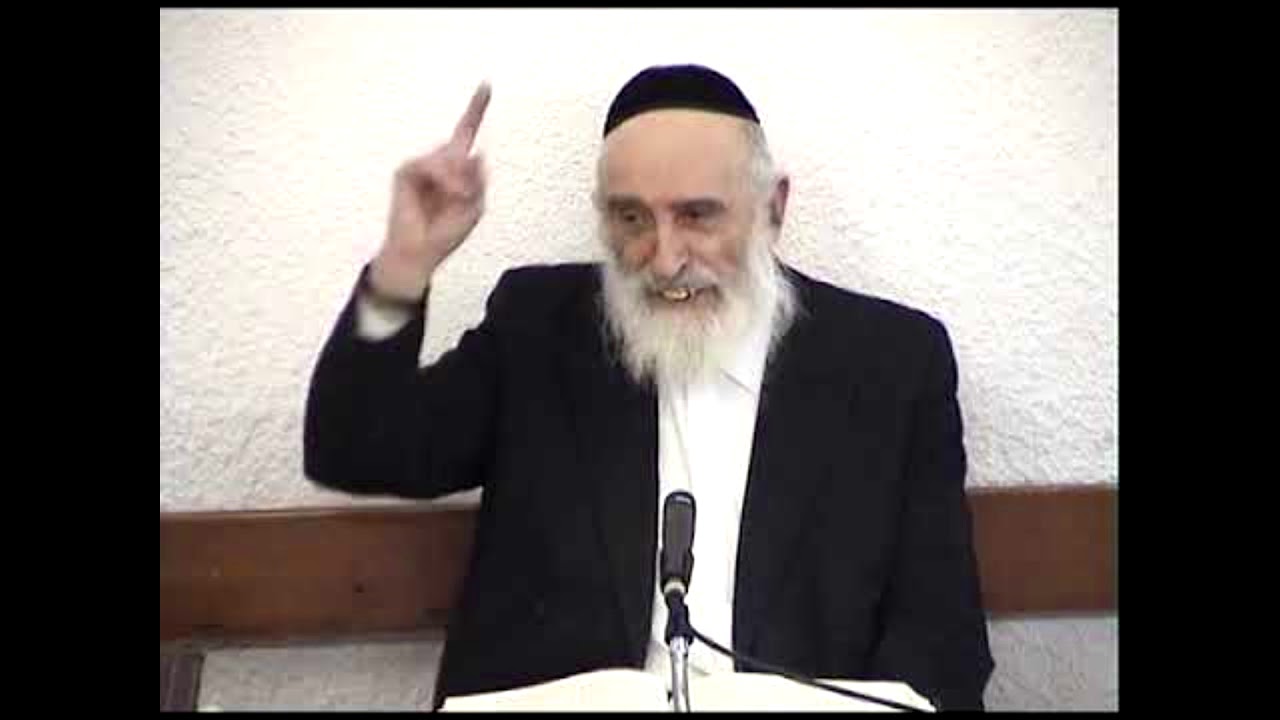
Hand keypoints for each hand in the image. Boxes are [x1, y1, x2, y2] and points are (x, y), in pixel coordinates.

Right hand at [371, 82, 490, 298]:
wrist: (420, 251)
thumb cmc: (446, 232)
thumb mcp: (475, 207)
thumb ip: (478, 180)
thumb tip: (475, 153)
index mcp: (457, 169)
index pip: (466, 133)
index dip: (476, 109)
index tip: (487, 84)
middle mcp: (439, 162)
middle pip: (461, 147)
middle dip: (467, 173)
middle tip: (463, 198)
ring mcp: (421, 166)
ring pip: (447, 156)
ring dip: (456, 179)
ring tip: (454, 199)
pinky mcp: (405, 171)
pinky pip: (428, 164)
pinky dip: (442, 179)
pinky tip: (445, 194)